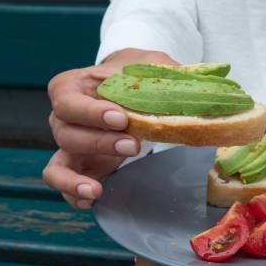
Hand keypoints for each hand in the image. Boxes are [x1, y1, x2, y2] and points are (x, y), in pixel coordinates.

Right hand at [43, 48, 178, 208]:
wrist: (132, 88)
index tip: (121, 118)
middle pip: (66, 132)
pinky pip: (64, 184)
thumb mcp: (153, 65)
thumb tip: (206, 87)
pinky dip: (73, 195)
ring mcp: (71, 144)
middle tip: (134, 146)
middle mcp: (65, 116)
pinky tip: (94, 200)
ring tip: (98, 190)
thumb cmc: (138, 75)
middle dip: (100, 142)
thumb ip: (171, 72)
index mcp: (75, 86)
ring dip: (78, 178)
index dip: (90, 111)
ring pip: (59, 164)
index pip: (67, 99)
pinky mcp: (80, 165)